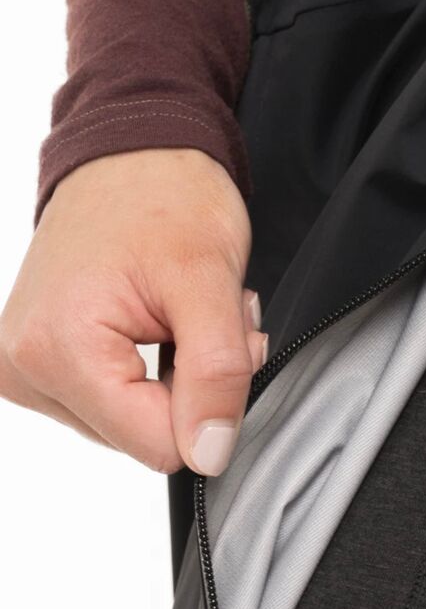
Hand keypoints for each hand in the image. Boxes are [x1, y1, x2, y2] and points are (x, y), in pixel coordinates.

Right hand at [0, 147, 266, 475]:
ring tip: (177, 314)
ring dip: (179, 376)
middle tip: (197, 319)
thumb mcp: (210, 283)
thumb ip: (216, 375)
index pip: (158, 446)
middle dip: (193, 385)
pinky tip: (158, 323)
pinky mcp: (41, 366)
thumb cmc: (167, 198)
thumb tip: (209, 454)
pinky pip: (119, 405)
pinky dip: (155, 372)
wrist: (132, 153)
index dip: (208, 402)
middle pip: (146, 437)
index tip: (218, 338)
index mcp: (56, 350)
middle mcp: (25, 368)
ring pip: (138, 425)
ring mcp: (27, 369)